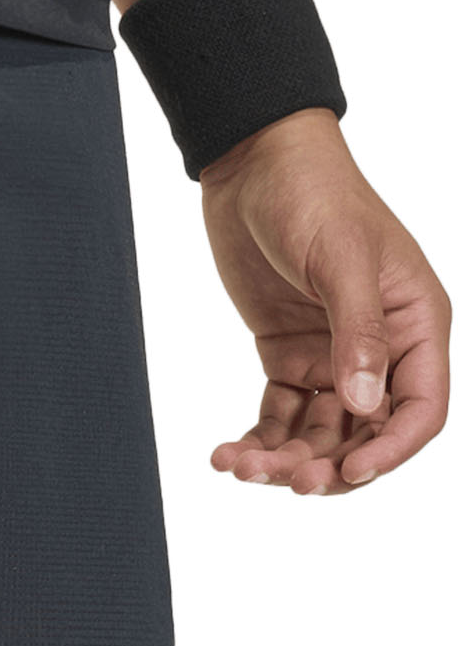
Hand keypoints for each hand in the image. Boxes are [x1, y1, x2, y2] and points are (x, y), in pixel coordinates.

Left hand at [198, 108, 450, 493]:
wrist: (255, 165)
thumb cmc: (314, 195)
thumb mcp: (340, 260)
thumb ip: (357, 334)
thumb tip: (365, 406)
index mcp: (415, 325)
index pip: (419, 410)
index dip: (390, 451)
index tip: (347, 473)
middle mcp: (380, 348)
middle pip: (365, 433)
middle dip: (327, 465)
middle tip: (281, 480)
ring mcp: (331, 355)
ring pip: (317, 432)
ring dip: (282, 458)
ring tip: (238, 466)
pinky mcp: (287, 354)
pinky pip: (278, 412)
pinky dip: (256, 437)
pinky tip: (225, 454)